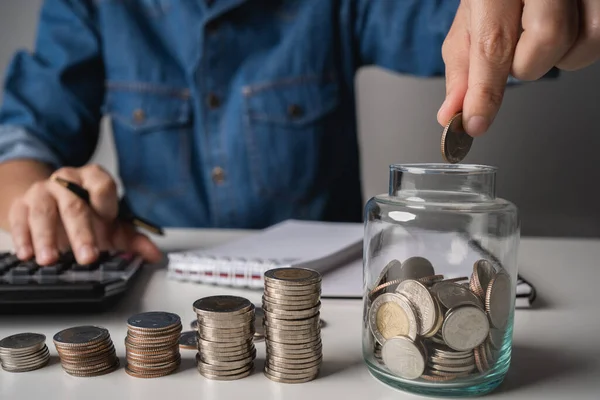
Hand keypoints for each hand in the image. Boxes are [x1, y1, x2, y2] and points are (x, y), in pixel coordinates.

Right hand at [8, 164, 161, 265]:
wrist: (50, 202)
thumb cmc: (85, 213)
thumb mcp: (111, 225)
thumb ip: (133, 240)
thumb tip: (154, 254)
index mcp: (93, 179)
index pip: (102, 184)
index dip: (105, 202)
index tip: (108, 219)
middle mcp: (67, 181)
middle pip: (74, 204)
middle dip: (81, 233)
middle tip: (88, 257)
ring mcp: (42, 191)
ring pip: (44, 212)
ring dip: (46, 238)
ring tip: (50, 260)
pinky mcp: (21, 205)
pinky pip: (20, 219)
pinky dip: (23, 238)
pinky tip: (28, 254)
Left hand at [438, 0, 599, 136]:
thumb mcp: (473, 16)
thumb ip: (462, 65)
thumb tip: (452, 112)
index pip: (493, 43)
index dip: (484, 91)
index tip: (475, 123)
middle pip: (545, 45)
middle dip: (526, 62)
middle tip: (517, 42)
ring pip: (580, 47)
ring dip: (557, 56)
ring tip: (539, 31)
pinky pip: (598, 39)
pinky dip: (580, 47)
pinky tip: (566, 29)